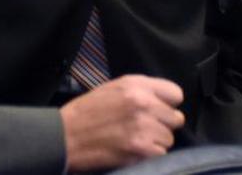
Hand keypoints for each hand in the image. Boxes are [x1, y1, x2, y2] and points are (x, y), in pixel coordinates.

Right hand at [61, 75, 183, 171]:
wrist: (65, 136)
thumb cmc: (87, 112)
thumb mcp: (114, 88)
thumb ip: (141, 91)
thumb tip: (164, 101)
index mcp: (137, 85)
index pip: (176, 93)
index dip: (168, 104)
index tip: (159, 110)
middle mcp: (143, 103)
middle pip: (176, 118)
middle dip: (163, 125)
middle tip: (145, 128)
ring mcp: (143, 127)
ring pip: (168, 138)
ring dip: (155, 142)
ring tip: (135, 140)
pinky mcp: (140, 149)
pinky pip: (160, 154)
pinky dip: (148, 156)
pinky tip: (132, 151)